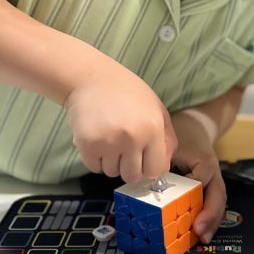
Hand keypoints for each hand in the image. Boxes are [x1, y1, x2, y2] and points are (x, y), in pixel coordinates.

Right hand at [64, 61, 176, 182]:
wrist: (90, 77)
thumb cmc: (126, 92)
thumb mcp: (156, 109)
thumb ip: (166, 139)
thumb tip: (163, 167)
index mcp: (152, 128)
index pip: (154, 170)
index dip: (148, 165)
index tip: (142, 157)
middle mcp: (132, 138)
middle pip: (132, 176)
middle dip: (128, 166)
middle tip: (123, 147)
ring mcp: (108, 142)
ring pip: (111, 173)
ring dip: (111, 161)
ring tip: (109, 138)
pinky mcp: (87, 144)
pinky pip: (94, 167)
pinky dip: (95, 158)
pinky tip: (97, 139)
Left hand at [170, 111, 227, 243]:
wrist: (194, 126)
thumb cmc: (180, 136)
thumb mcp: (170, 146)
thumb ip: (162, 166)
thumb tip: (149, 187)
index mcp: (205, 162)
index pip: (205, 181)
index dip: (201, 202)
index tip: (194, 221)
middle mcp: (213, 173)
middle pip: (217, 197)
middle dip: (210, 217)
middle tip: (200, 235)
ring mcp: (214, 180)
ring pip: (217, 202)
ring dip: (211, 221)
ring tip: (202, 239)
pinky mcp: (209, 185)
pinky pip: (210, 201)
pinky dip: (207, 216)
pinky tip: (200, 230)